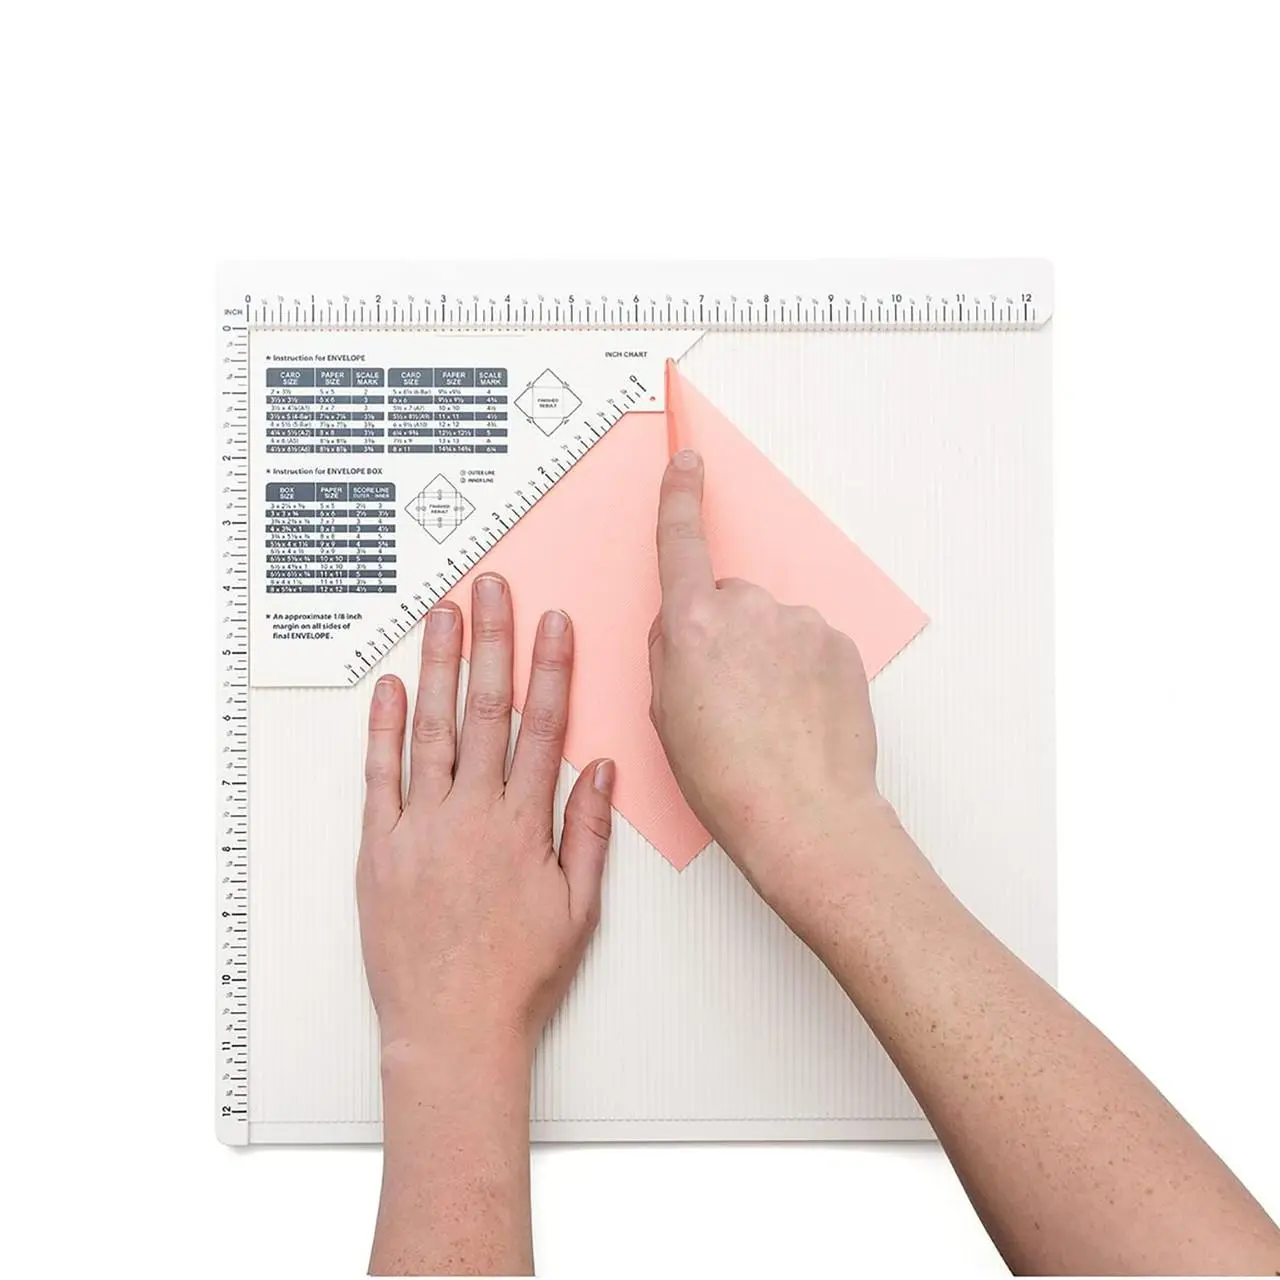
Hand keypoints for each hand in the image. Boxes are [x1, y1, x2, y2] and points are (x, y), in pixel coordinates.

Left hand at [357, 573, 614, 1066]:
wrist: (451, 1032)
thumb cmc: (517, 978)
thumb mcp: (578, 910)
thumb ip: (587, 833)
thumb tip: (596, 770)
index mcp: (522, 827)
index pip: (541, 727)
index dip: (549, 669)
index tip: (552, 624)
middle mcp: (470, 816)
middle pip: (483, 710)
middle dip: (490, 642)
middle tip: (490, 590)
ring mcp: (419, 828)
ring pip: (430, 729)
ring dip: (436, 666)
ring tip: (441, 616)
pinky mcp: (378, 849)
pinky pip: (378, 777)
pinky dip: (381, 729)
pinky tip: (387, 688)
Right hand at [648, 450, 897, 913]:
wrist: (803, 813)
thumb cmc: (727, 778)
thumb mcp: (665, 714)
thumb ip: (670, 652)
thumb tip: (683, 627)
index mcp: (693, 625)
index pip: (682, 543)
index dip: (680, 498)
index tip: (686, 463)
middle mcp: (749, 610)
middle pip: (728, 600)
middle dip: (724, 633)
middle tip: (726, 696)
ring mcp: (801, 624)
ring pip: (772, 626)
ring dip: (766, 656)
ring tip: (767, 717)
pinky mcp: (839, 645)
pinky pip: (809, 645)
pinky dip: (801, 671)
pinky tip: (797, 715)